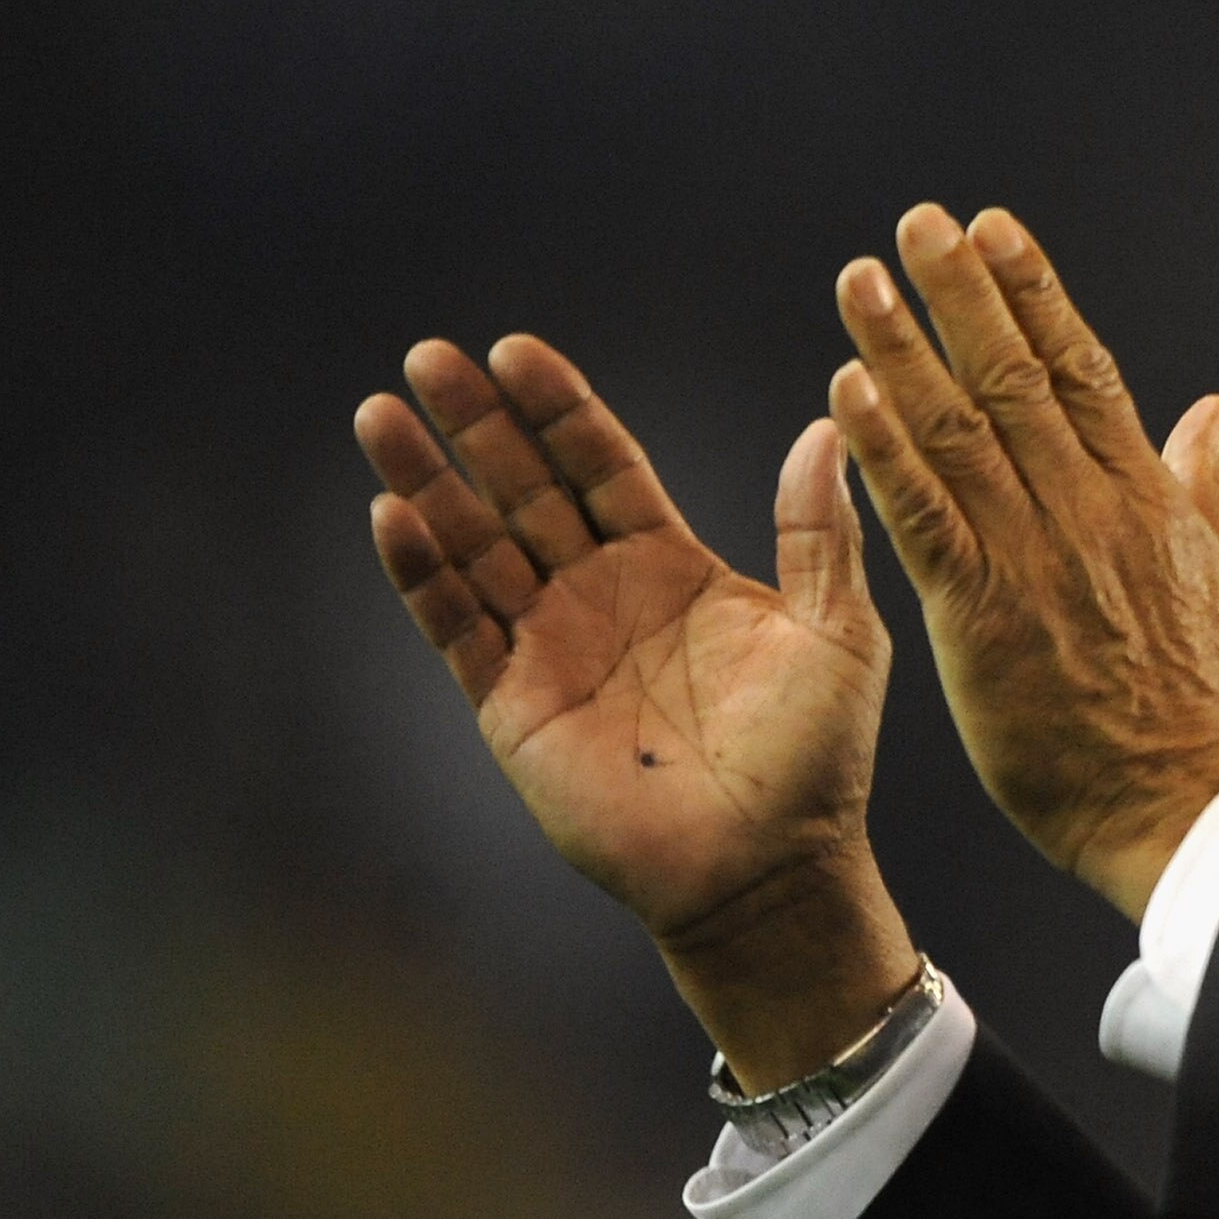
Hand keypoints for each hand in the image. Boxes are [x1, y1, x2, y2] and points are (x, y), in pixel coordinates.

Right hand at [354, 335, 919, 1087]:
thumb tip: (830, 427)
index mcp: (671, 566)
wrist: (768, 869)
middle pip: (524, 489)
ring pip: (474, 545)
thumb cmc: (815, 759)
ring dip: (427, 481)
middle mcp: (600, 595)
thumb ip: (819, 534)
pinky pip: (458, 627)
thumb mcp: (837, 633)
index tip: (514, 348)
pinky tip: (391, 513)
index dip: (558, 409)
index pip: (602, 465)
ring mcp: (550, 647)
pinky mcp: (514, 704)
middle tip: (429, 356)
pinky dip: (423, 573)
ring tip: (381, 412)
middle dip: (477, 424)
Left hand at [831, 206, 1218, 919]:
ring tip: (862, 278)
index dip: (1036, 295)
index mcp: (1146, 499)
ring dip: (905, 347)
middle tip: (916, 223)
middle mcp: (1087, 510)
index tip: (996, 230)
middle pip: (1015, 378)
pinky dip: (881, 449)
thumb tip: (1211, 409)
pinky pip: (922, 517)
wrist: (1184, 807)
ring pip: (959, 430)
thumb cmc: (1210, 708)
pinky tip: (845, 391)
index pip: (1083, 371)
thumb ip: (1207, 489)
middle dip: (963, 294)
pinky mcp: (983, 615)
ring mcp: (1034, 558)